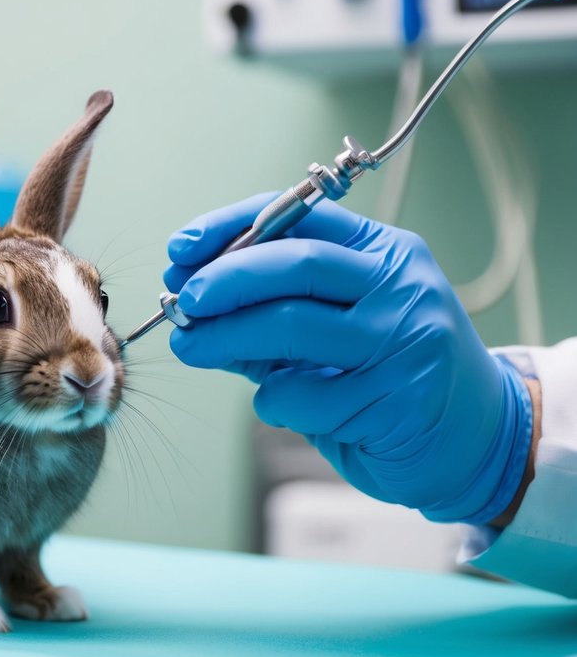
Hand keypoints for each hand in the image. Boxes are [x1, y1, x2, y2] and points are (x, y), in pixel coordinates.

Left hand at [164, 193, 533, 524]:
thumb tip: (187, 305)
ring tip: (189, 347)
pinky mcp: (398, 398)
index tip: (179, 249)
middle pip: (295, 265)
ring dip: (226, 337)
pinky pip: (307, 394)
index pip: (296, 216)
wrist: (476, 440)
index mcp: (383, 252)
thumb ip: (268, 313)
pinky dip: (274, 399)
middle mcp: (400, 285)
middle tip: (182, 302)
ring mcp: (404, 339)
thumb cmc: (388, 375)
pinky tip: (276, 403)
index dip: (229, 227)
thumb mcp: (333, 329)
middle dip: (224, 279)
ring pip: (293, 325)